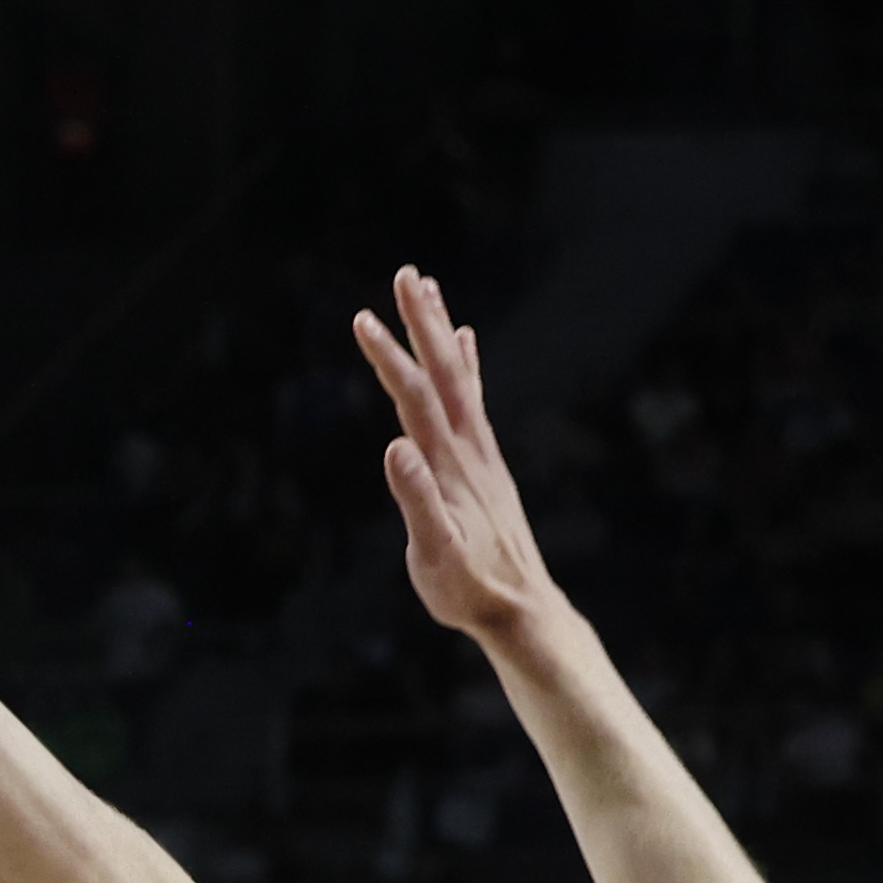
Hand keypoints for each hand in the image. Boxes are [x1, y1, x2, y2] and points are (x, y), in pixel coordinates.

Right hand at [353, 264, 555, 646]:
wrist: (519, 608)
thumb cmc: (468, 589)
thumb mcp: (435, 553)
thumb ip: (417, 500)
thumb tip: (394, 447)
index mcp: (450, 465)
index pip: (416, 398)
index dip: (389, 358)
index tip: (363, 318)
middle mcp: (470, 449)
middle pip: (444, 373)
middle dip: (423, 323)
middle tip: (407, 274)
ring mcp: (481, 453)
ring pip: (461, 379)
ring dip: (441, 333)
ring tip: (428, 291)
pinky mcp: (485, 465)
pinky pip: (474, 401)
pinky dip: (467, 365)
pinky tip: (463, 344)